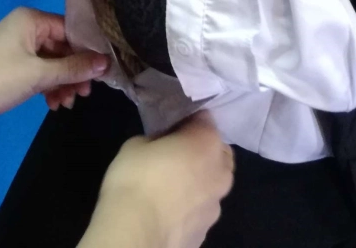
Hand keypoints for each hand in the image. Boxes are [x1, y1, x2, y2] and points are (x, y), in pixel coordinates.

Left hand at [0, 8, 109, 138]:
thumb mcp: (39, 75)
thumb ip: (74, 68)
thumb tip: (106, 62)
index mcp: (31, 20)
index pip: (71, 29)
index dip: (89, 50)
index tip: (104, 71)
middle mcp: (25, 29)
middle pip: (63, 47)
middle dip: (75, 71)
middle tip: (85, 93)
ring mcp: (17, 50)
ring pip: (52, 63)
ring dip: (63, 82)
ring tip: (68, 103)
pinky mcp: (10, 70)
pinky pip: (39, 74)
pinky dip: (48, 87)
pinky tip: (55, 104)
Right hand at [83, 113, 234, 247]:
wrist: (135, 235)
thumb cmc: (136, 179)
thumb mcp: (137, 143)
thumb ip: (157, 139)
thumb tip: (162, 145)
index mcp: (208, 142)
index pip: (204, 119)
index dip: (187, 121)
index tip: (171, 127)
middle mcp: (221, 172)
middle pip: (217, 152)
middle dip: (201, 150)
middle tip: (176, 154)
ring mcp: (216, 206)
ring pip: (213, 184)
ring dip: (199, 181)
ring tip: (171, 188)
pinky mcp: (206, 232)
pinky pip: (201, 210)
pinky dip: (191, 207)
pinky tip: (169, 211)